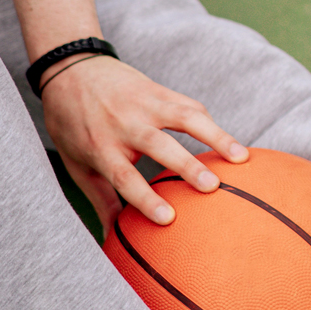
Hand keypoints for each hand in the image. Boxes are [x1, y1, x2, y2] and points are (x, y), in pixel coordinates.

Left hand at [40, 55, 248, 232]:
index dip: (145, 198)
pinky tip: (232, 144)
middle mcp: (124, 123)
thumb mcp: (77, 164)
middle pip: (158, 145)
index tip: (169, 219)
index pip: (124, 175)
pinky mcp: (158, 90)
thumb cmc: (72, 124)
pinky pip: (189, 105)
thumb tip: (113, 242)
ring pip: (184, 117)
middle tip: (212, 187)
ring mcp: (144, 104)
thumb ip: (101, 201)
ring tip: (241, 158)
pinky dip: (211, 124)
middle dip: (186, 165)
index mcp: (100, 146)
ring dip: (215, 136)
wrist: (69, 67)